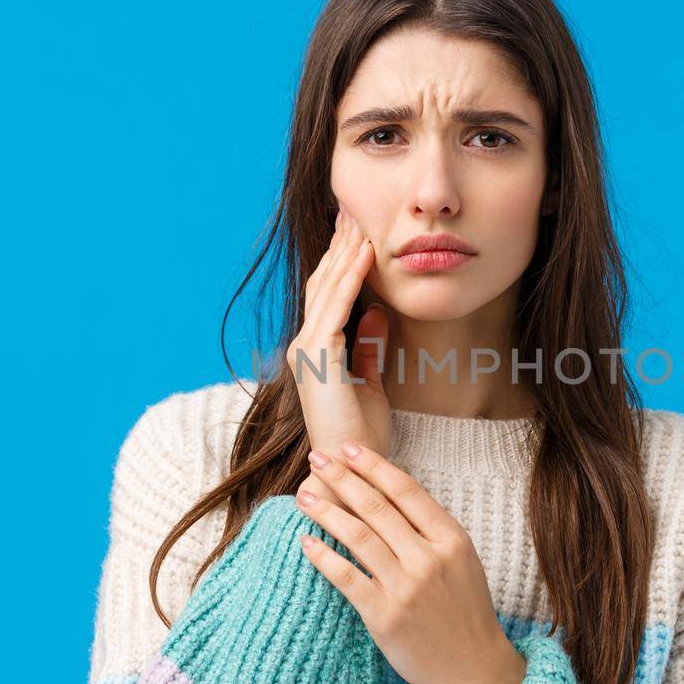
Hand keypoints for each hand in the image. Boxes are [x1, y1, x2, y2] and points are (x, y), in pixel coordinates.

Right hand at [287, 206, 390, 507]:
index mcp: (316, 353)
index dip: (340, 263)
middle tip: (353, 212)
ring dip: (344, 254)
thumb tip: (379, 314)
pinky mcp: (319, 358)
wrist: (349, 471)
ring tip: (359, 222)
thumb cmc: (361, 437)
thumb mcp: (371, 385)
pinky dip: (351, 278)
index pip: (327, 296)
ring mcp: (308, 351)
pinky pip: (336, 308)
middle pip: (321, 284)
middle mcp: (304, 347)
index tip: (356, 233)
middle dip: (338, 248)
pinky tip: (365, 255)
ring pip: (326, 289)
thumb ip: (370, 349)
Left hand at [294, 441, 527, 683]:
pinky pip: (346, 578)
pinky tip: (306, 542)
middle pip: (377, 507)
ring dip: (326, 511)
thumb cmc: (466, 612)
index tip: (348, 448)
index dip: (373, 465)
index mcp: (451, 539)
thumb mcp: (461, 561)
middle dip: (343, 478)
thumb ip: (431, 532)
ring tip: (304, 496)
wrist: (475, 669)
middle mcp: (429, 559)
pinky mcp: (384, 616)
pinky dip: (323, 557)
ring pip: (358, 536)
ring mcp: (405, 588)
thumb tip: (388, 496)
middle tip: (317, 458)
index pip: (406, 490)